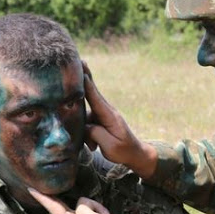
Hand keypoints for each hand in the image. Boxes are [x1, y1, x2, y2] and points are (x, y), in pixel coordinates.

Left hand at [28, 187, 164, 213]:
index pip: (53, 207)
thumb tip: (81, 203)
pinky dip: (99, 209)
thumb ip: (83, 208)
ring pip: (83, 204)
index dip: (42, 197)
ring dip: (94, 206)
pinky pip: (91, 208)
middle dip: (65, 196)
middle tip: (51, 182)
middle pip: (64, 204)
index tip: (30, 188)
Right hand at [83, 62, 157, 178]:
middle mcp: (105, 111)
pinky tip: (94, 147)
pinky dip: (88, 135)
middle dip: (83, 80)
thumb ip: (95, 133)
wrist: (135, 154)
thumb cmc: (124, 151)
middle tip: (79, 59)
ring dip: (85, 131)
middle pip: (90, 95)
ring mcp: (103, 115)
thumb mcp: (109, 145)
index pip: (95, 96)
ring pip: (85, 116)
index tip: (81, 66)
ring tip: (94, 146)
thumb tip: (84, 125)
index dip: (86, 82)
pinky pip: (88, 123)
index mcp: (109, 115)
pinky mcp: (101, 121)